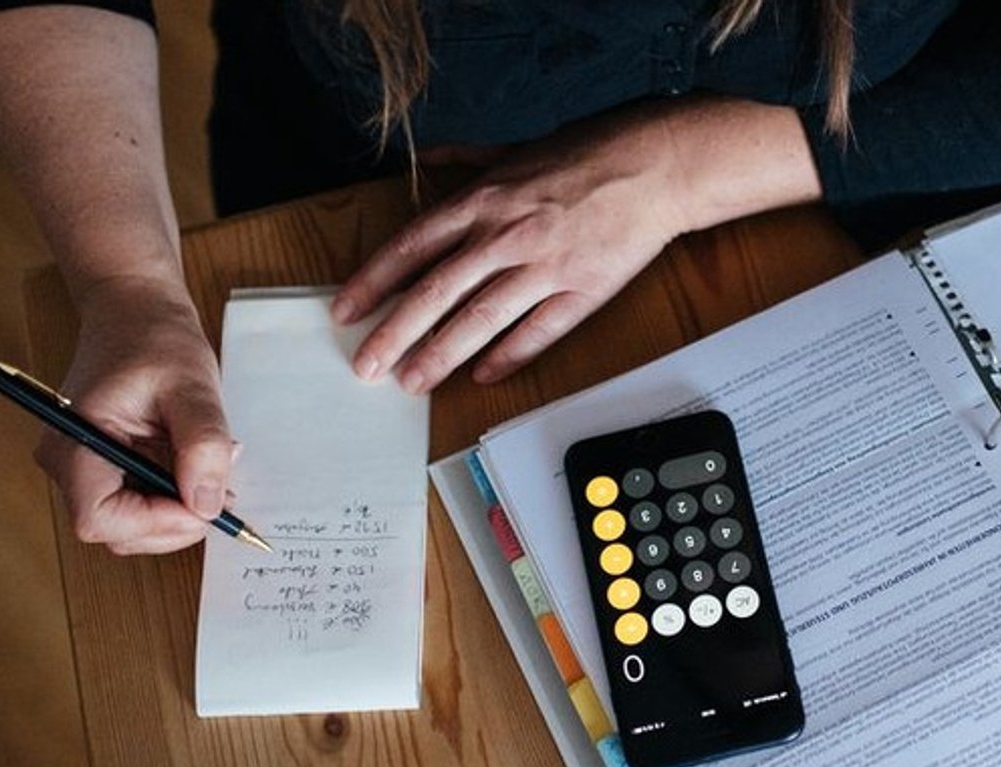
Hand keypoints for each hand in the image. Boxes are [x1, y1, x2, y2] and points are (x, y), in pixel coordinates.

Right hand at [35, 276, 235, 554]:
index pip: (99, 518)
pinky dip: (175, 499)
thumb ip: (202, 445)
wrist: (135, 312)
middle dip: (176, 520)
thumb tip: (207, 504)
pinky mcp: (105, 471)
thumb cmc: (154, 339)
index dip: (155, 522)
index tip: (202, 502)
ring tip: (208, 466)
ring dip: (180, 511)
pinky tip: (194, 466)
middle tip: (219, 484)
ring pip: (134, 527)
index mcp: (73, 442)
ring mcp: (84, 471)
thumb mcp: (192, 386)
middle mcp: (68, 464)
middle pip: (120, 532)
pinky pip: (141, 507)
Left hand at [335, 113, 688, 390]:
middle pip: (436, 292)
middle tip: (367, 367)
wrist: (654, 165)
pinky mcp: (583, 290)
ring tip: (413, 382)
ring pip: (481, 319)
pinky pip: (539, 331)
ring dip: (442, 355)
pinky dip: (509, 356)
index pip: (412, 247)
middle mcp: (506, 234)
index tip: (347, 312)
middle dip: (394, 334)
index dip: (374, 283)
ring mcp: (545, 266)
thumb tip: (425, 160)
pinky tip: (484, 377)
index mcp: (483, 200)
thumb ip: (464, 159)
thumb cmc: (587, 155)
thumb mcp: (514, 150)